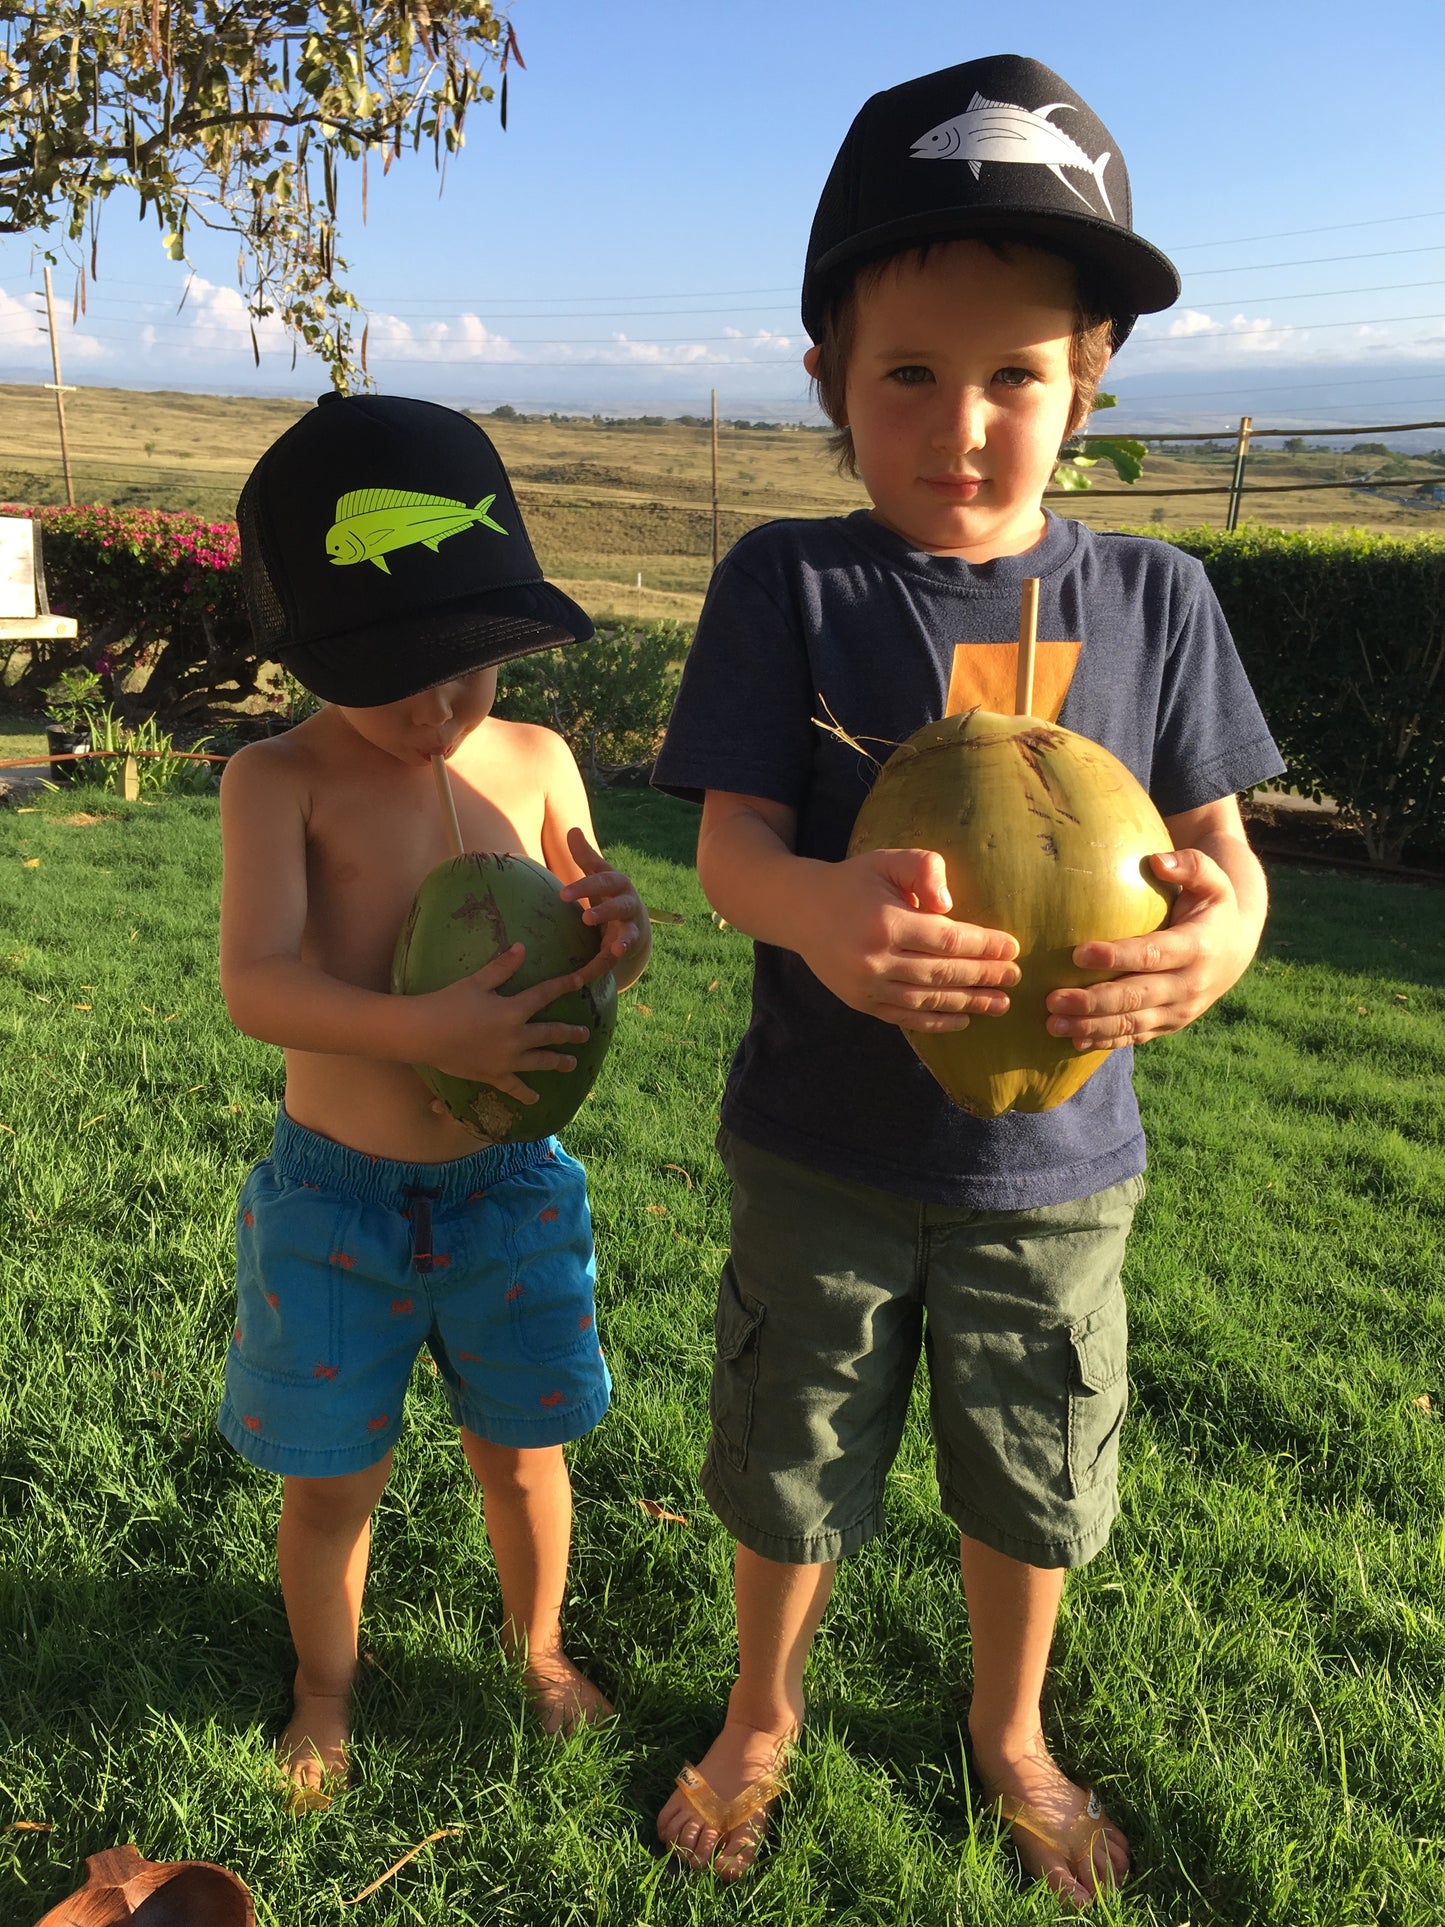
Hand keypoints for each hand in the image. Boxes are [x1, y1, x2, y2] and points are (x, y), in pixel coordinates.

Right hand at [412, 943, 605, 1105]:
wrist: (424, 1033)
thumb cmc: (449, 1003)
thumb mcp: (476, 982)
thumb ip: (502, 967)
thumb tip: (521, 947)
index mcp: (513, 1010)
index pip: (544, 994)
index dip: (563, 986)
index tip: (579, 982)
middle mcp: (515, 1037)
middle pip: (550, 1033)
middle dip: (569, 1034)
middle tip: (584, 1034)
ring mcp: (506, 1059)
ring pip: (539, 1062)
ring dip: (557, 1062)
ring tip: (572, 1064)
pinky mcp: (493, 1075)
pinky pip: (513, 1087)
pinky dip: (525, 1094)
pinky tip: (535, 1099)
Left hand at [559, 827, 644, 959]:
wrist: (633, 918)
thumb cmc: (608, 892)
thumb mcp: (598, 874)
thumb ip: (585, 856)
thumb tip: (572, 830)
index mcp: (617, 883)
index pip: (602, 881)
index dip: (584, 887)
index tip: (563, 895)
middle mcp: (628, 903)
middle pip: (619, 905)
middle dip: (605, 911)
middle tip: (585, 918)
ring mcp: (632, 926)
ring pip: (628, 932)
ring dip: (622, 940)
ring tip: (615, 948)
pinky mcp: (629, 946)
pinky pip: (622, 955)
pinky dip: (615, 962)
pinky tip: (609, 968)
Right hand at [798, 847, 1018, 1031]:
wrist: (800, 910)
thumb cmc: (853, 882)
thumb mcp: (887, 860)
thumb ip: (924, 869)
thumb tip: (950, 905)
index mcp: (885, 922)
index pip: (947, 939)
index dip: (984, 946)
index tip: (1012, 948)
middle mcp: (874, 959)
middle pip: (942, 973)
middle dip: (984, 976)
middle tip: (1014, 977)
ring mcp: (865, 986)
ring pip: (927, 999)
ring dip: (968, 1003)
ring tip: (1000, 1004)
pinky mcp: (859, 1002)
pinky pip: (904, 1017)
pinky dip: (936, 1021)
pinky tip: (963, 1019)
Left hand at [1044, 847, 1253, 1050]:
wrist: (1236, 949)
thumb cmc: (1213, 907)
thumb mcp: (1214, 880)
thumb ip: (1191, 865)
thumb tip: (1157, 861)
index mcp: (1197, 947)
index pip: (1152, 955)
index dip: (1116, 957)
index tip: (1079, 953)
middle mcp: (1190, 985)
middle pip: (1136, 997)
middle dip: (1093, 1002)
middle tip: (1053, 999)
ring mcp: (1180, 1010)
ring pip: (1133, 1023)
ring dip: (1091, 1026)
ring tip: (1053, 1023)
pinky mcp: (1169, 1024)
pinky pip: (1136, 1036)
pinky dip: (1106, 1041)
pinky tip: (1075, 1040)